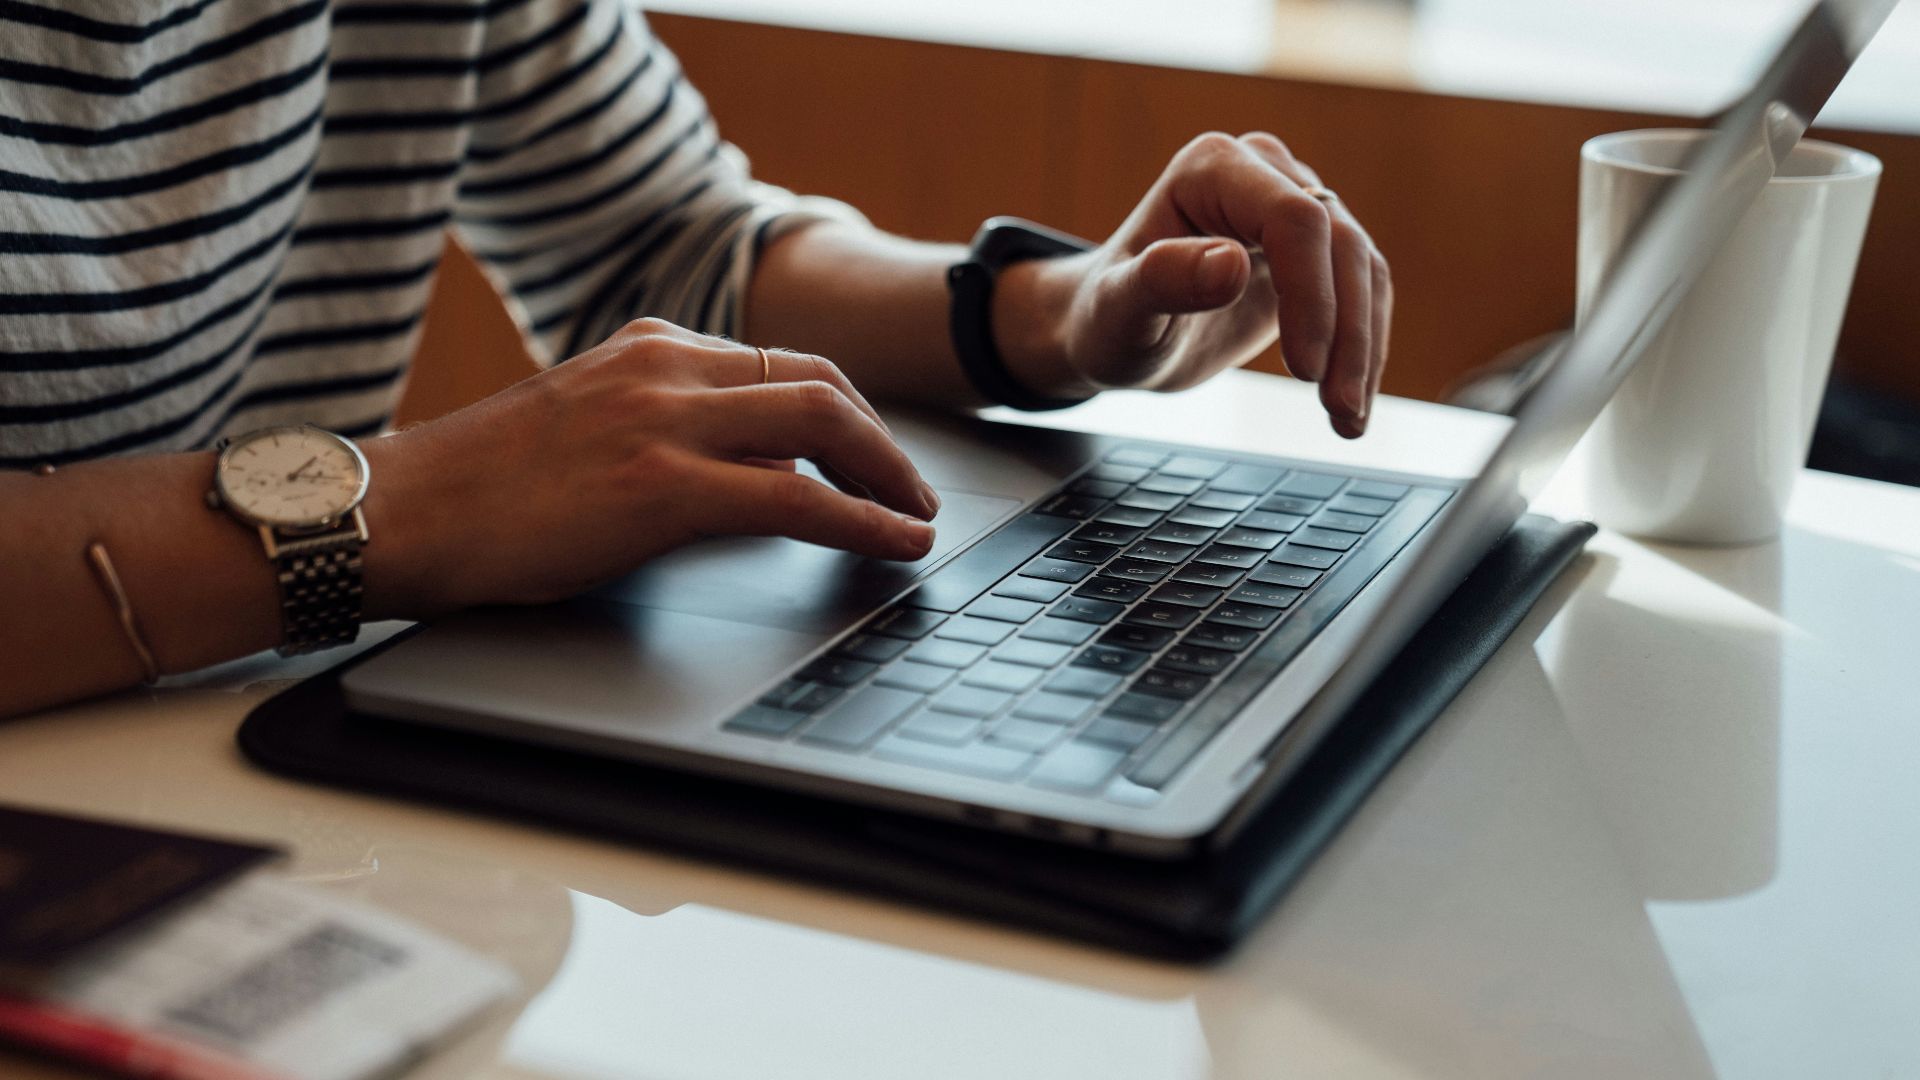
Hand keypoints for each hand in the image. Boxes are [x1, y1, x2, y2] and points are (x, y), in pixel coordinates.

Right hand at [359, 319, 938, 615]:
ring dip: (888, 476)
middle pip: (820, 383)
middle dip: (882, 439)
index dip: (846, 411)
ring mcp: (664, 420)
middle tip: (913, 488)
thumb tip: (755, 470)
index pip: (782, 362)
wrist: (399, 509)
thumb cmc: (479, 487)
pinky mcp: (660, 486)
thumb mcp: (586, 425)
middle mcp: (664, 367)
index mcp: (648, 347)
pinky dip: (862, 521)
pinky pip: (796, 501)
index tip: (874, 451)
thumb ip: (667, 428)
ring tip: (916, 518)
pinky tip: (895, 544)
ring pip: (822, 427)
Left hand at [998, 131, 1390, 436]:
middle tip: (1339, 411)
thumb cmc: (1107, 317)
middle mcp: (1261, 172)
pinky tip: (1351, 402)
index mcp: (1211, 169)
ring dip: (1364, 349)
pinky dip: (1364, 349)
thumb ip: (1163, 280)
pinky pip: (1362, 291)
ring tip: (1347, 420)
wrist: (1117, 332)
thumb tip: (1232, 265)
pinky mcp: (1315, 251)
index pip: (1293, 218)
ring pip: (1363, 269)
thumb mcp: (1118, 310)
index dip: (1311, 295)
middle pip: (1340, 243)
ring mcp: (1295, 206)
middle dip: (1347, 333)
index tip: (1303, 370)